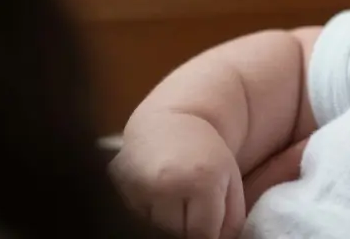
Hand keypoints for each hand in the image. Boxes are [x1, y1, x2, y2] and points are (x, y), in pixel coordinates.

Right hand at [109, 112, 246, 238]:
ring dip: (166, 217)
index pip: (202, 234)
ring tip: (173, 190)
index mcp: (200, 180)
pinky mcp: (118, 186)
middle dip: (186, 223)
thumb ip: (231, 219)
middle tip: (191, 196)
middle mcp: (165, 184)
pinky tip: (155, 188)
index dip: (208, 228)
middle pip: (177, 233)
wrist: (169, 122)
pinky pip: (137, 215)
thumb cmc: (207, 153)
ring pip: (156, 227)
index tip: (209, 214)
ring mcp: (138, 186)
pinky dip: (148, 208)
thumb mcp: (230, 181)